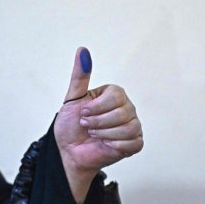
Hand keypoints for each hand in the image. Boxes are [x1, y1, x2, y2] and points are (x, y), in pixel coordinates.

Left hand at [55, 47, 142, 203]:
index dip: (97, 107)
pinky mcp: (135, 143)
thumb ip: (80, 76)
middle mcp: (127, 108)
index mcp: (114, 95)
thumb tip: (83, 50)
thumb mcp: (72, 99)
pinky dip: (116, 145)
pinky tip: (106, 144)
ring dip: (105, 134)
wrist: (69, 152)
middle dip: (99, 122)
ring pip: (128, 128)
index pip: (116, 96)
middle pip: (123, 112)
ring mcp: (133, 125)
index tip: (84, 113)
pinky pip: (133, 142)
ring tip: (95, 135)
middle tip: (87, 126)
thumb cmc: (71, 126)